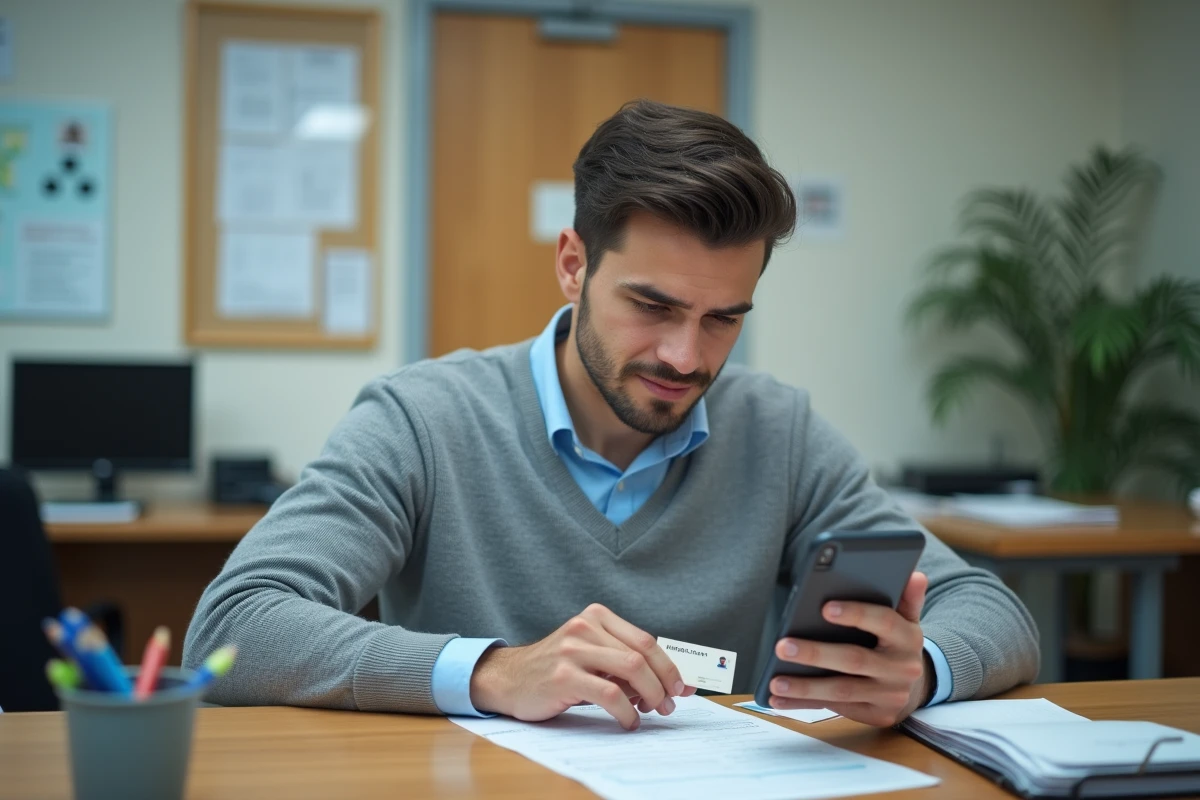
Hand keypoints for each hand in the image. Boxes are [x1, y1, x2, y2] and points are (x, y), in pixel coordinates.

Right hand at [469, 603, 695, 729]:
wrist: (508, 678)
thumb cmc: (557, 669)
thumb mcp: (590, 654)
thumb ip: (624, 662)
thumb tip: (674, 682)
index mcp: (596, 616)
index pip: (645, 640)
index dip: (669, 665)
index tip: (683, 686)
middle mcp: (584, 627)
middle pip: (641, 654)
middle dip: (664, 682)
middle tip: (670, 704)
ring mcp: (572, 650)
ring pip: (630, 670)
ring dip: (650, 696)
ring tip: (652, 712)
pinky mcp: (563, 676)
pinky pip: (609, 694)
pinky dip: (627, 712)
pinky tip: (628, 721)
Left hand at [766, 571, 932, 726]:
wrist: (914, 686)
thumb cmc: (896, 643)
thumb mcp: (906, 618)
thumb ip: (906, 597)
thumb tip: (915, 575)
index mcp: (908, 637)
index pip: (884, 621)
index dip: (856, 614)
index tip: (825, 607)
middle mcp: (902, 668)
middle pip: (854, 659)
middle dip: (816, 653)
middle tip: (782, 646)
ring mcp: (889, 695)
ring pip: (842, 690)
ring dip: (805, 687)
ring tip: (775, 680)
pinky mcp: (877, 715)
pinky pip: (835, 708)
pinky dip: (805, 704)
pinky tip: (779, 698)